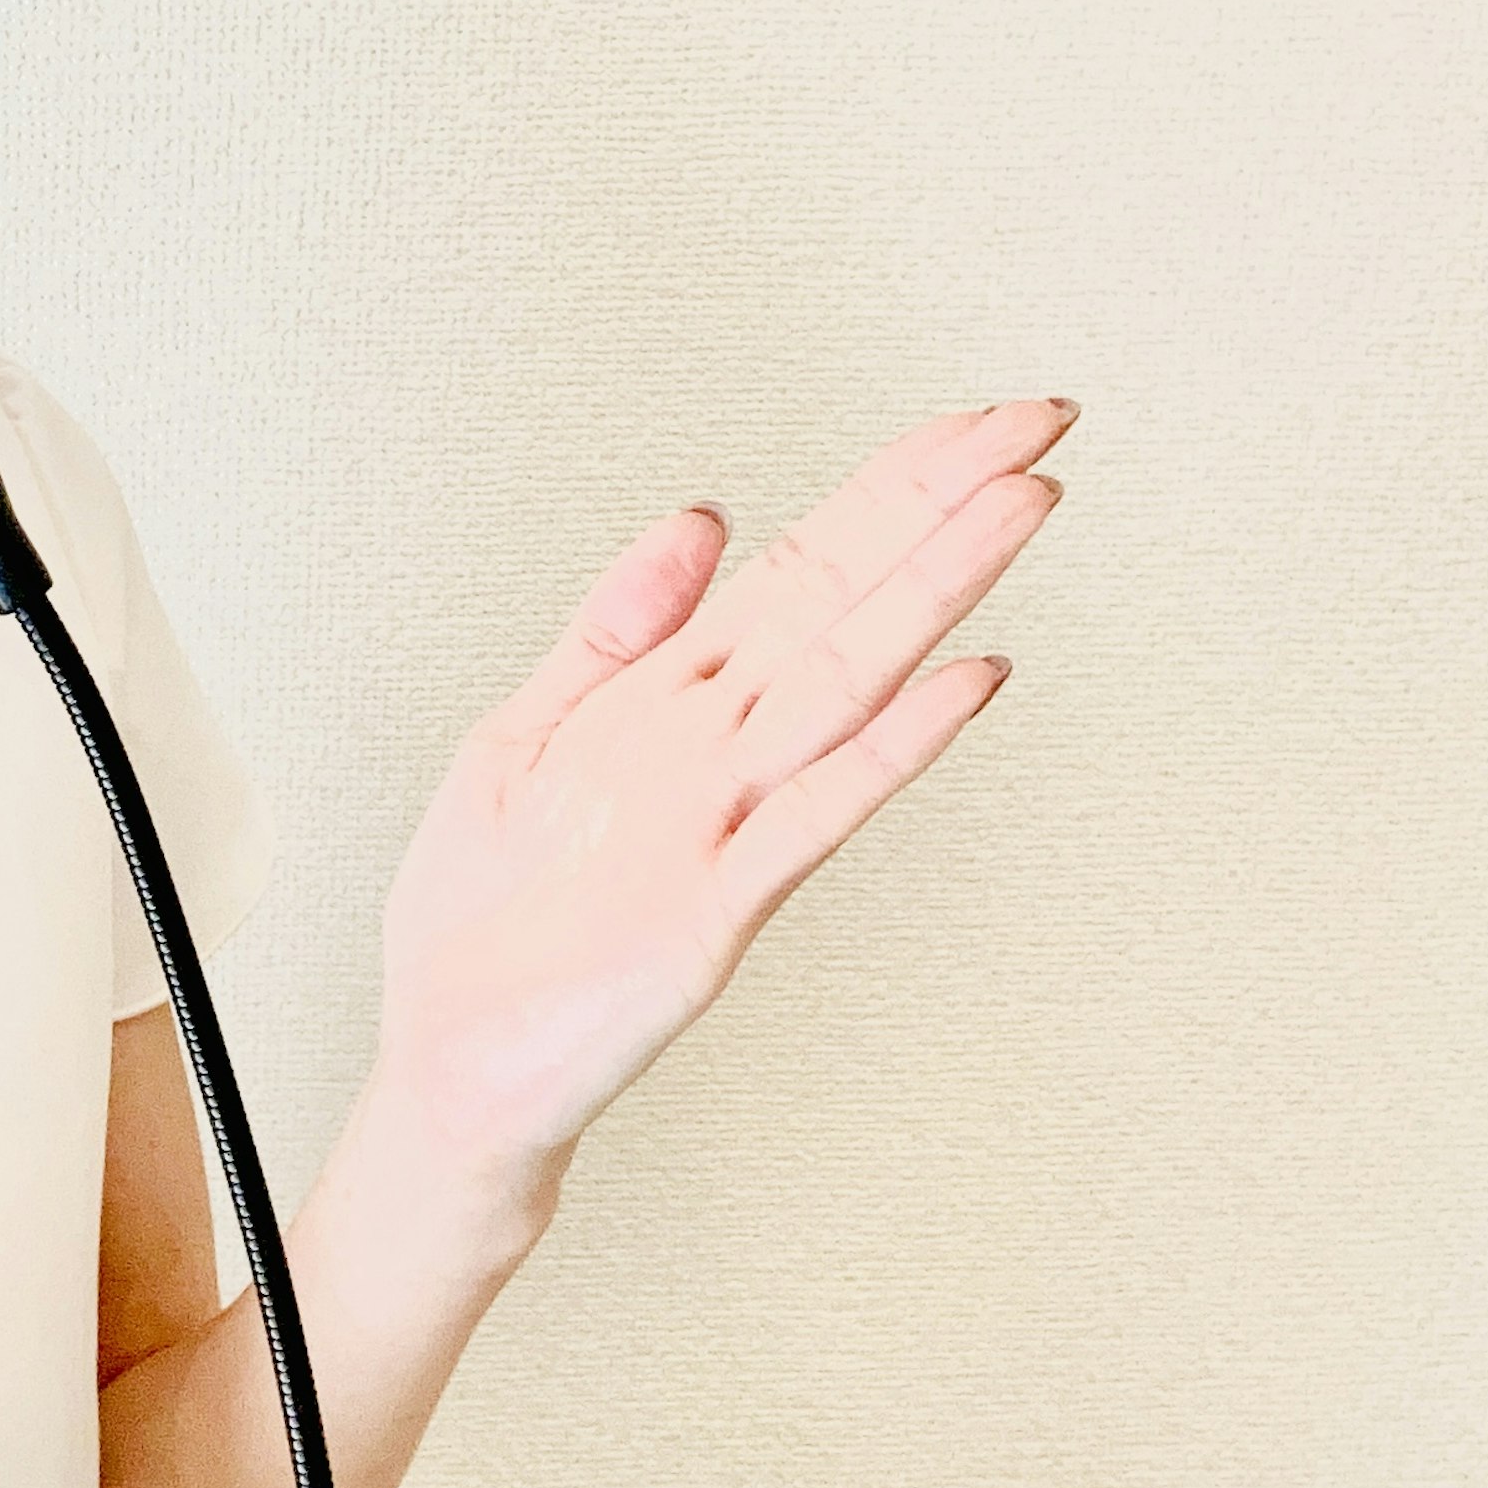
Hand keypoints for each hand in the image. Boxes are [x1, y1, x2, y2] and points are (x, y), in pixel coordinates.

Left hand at [370, 394, 1074, 1198]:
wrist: (451, 1064)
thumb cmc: (488, 920)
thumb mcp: (523, 733)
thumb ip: (614, 626)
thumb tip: (699, 516)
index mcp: (673, 701)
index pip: (808, 565)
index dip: (888, 487)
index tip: (973, 423)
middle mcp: (718, 749)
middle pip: (848, 599)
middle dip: (939, 504)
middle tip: (1037, 423)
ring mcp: (728, 821)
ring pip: (849, 679)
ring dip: (935, 589)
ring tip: (1021, 505)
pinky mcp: (716, 906)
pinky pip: (814, 808)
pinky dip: (889, 744)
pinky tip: (963, 683)